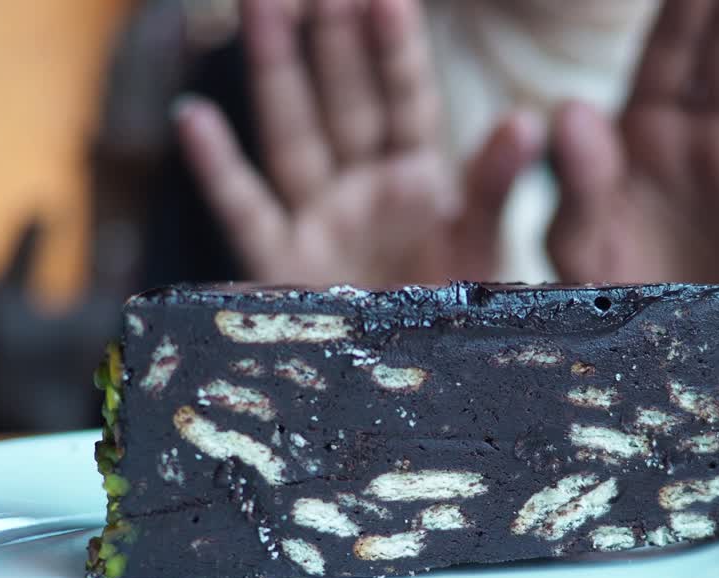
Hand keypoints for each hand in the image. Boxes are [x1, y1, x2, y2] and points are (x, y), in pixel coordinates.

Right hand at [174, 0, 540, 287]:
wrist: (425, 397)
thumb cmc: (460, 323)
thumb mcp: (485, 253)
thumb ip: (494, 189)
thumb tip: (524, 122)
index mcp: (418, 181)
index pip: (405, 101)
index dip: (394, 50)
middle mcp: (363, 191)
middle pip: (342, 102)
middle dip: (329, 39)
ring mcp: (319, 222)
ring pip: (291, 135)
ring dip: (275, 73)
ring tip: (259, 7)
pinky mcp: (282, 267)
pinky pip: (246, 211)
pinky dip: (217, 168)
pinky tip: (193, 117)